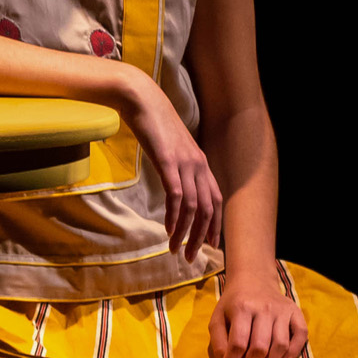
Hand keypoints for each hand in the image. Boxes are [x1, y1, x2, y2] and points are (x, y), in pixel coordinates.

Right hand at [126, 77, 225, 261]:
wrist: (142, 100)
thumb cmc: (154, 125)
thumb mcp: (172, 150)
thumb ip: (178, 168)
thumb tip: (176, 189)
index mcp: (201, 163)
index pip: (215, 201)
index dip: (215, 226)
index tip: (209, 246)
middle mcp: (199, 165)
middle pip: (207, 209)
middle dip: (201, 237)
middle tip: (190, 257)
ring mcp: (184, 163)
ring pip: (192, 207)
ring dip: (185, 233)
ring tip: (175, 250)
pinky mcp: (168, 161)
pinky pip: (176, 194)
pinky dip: (174, 216)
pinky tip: (169, 230)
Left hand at [208, 272, 307, 357]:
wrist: (254, 279)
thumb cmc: (233, 303)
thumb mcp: (217, 317)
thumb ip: (218, 340)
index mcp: (242, 308)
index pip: (237, 344)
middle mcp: (265, 309)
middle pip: (259, 348)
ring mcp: (283, 311)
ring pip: (279, 346)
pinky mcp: (296, 313)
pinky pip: (300, 336)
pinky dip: (293, 354)